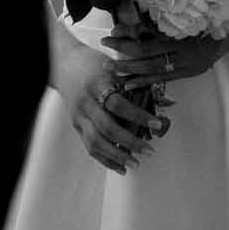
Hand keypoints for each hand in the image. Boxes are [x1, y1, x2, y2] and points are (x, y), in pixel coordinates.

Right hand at [52, 34, 160, 175]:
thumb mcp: (114, 68)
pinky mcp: (75, 125)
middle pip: (107, 128)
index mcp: (98, 85)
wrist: (62, 63)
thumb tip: (166, 102)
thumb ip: (135, 84)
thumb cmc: (94, 63)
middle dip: (130, 142)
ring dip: (117, 156)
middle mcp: (86, 102)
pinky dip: (105, 159)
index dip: (138, 116)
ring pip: (95, 142)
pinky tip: (120, 167)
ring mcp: (78, 116)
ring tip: (136, 164)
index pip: (118, 105)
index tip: (157, 123)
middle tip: (149, 150)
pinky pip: (89, 147)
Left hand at [104, 30, 228, 87]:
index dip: (128, 39)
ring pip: (156, 71)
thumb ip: (160, 19)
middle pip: (149, 58)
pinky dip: (147, 81)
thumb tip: (131, 18)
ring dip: (133, 73)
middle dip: (125, 59)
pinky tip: (131, 85)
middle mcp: (185, 52)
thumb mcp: (184, 15)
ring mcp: (189, 65)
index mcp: (182, 35)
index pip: (149, 40)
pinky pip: (165, 79)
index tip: (109, 36)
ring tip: (113, 74)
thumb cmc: (205, 18)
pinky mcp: (191, 72)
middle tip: (105, 61)